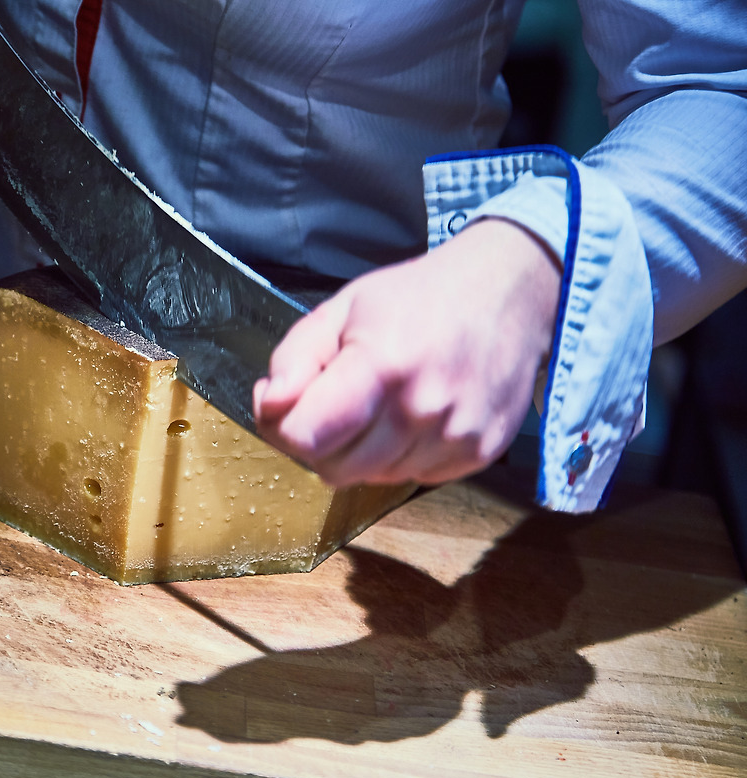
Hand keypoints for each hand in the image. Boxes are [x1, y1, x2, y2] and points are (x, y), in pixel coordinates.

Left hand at [253, 218, 560, 486]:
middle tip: (333, 400)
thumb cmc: (420, 297)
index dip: (281, 424)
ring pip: (371, 479)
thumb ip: (295, 358)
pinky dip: (398, 455)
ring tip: (378, 401)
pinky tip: (411, 414)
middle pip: (333, 468)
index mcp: (381, 367)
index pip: (305, 437)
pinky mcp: (477, 454)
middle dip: (319, 440)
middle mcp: (422, 410)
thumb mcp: (343, 308)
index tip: (287, 401)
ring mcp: (455, 437)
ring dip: (360, 451)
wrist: (511, 293)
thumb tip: (271, 404)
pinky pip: (411, 478)